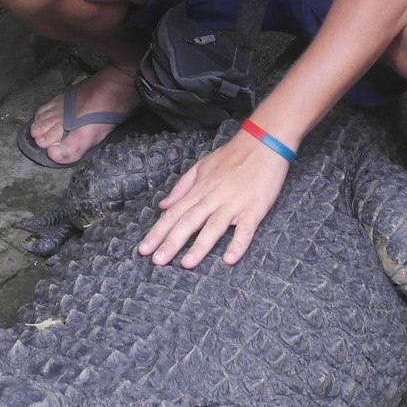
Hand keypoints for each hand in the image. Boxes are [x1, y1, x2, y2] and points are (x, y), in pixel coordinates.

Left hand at [137, 132, 289, 267]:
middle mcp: (212, 199)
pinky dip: (238, 244)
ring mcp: (233, 205)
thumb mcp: (202, 166)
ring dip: (199, 246)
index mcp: (199, 191)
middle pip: (188, 222)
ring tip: (187, 264)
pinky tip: (230, 259)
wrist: (263, 143)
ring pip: (213, 228)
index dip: (157, 233)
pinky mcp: (254, 209)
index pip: (173, 214)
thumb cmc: (232, 156)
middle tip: (157, 261)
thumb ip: (182, 187)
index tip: (144, 249)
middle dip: (171, 243)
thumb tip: (163, 205)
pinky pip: (245, 230)